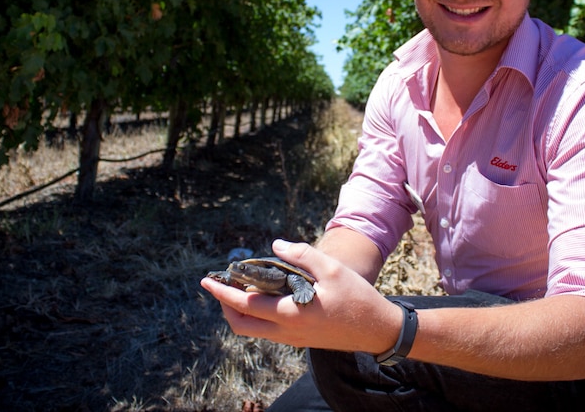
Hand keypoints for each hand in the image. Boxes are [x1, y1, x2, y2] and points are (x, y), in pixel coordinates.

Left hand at [200, 239, 401, 353]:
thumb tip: (275, 246)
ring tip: (242, 285)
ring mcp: (293, 338)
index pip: (245, 305)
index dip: (222, 293)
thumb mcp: (332, 269)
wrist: (377, 329)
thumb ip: (302, 255)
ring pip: (253, 330)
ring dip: (241, 310)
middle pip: (241, 325)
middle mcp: (287, 331)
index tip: (207, 281)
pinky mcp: (301, 339)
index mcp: (290, 314)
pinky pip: (268, 329)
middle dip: (226, 305)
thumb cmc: (357, 298)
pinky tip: (266, 294)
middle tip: (222, 284)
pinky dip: (258, 314)